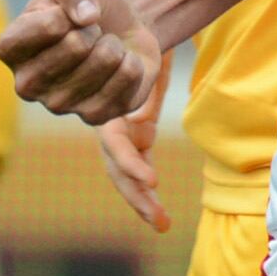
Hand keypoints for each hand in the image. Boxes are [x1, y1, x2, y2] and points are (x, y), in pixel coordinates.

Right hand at [0, 0, 159, 125]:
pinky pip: (126, 81)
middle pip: (74, 47)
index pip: (32, 34)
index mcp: (10, 49)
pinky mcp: (96, 116)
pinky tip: (121, 62)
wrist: (124, 24)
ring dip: (114, 44)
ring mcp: (60, 105)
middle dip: (93, 28)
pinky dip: (132, 63)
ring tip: (105, 44)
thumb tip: (85, 17)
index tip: (65, 11)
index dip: (59, 16)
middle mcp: (27, 84)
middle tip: (91, 30)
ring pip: (104, 63)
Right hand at [97, 65, 171, 233]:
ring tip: (163, 227)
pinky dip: (149, 195)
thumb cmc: (133, 52)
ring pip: (130, 181)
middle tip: (159, 219)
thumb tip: (166, 53)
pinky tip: (161, 219)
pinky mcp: (137, 146)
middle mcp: (114, 135)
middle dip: (138, 198)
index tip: (153, 181)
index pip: (118, 148)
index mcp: (110, 119)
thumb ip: (153, 63)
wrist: (127, 49)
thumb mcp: (142, 59)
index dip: (132, 165)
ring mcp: (125, 144)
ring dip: (144, 205)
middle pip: (122, 173)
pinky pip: (141, 175)